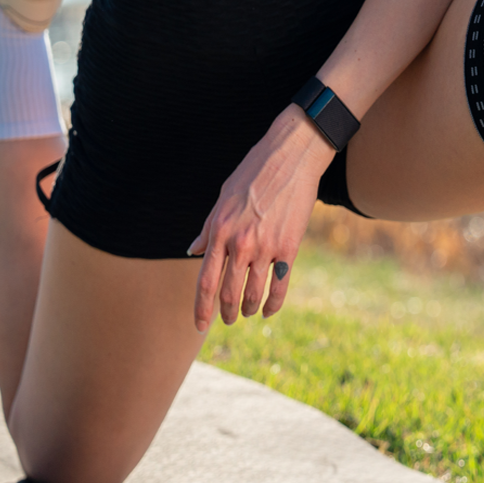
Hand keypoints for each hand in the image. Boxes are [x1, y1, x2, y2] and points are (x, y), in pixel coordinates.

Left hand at [189, 106, 335, 332]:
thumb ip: (208, 228)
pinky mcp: (289, 248)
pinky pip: (280, 286)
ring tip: (246, 313)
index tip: (200, 325)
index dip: (201, 308)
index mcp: (220, 231)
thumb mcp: (222, 198)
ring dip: (248, 309)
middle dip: (226, 312)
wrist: (290, 157)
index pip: (205, 281)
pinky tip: (268, 310)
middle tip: (227, 319)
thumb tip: (193, 251)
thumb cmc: (253, 173)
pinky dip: (273, 304)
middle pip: (229, 293)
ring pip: (253, 294)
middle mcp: (240, 244)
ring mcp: (266, 247)